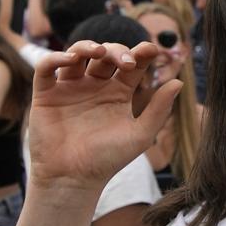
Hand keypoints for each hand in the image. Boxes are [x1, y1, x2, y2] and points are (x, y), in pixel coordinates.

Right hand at [27, 40, 184, 187]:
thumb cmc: (107, 160)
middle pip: (106, 55)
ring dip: (87, 46)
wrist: (73, 178)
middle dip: (117, 51)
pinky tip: (70, 59)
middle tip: (127, 62)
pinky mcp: (46, 94)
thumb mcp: (139, 135)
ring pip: (77, 54)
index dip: (142, 53)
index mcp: (118, 93)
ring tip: (98, 52)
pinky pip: (47, 68)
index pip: (132, 64)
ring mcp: (70, 88)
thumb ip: (159, 110)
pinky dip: (55, 57)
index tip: (152, 49)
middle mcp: (95, 86)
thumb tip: (179, 82)